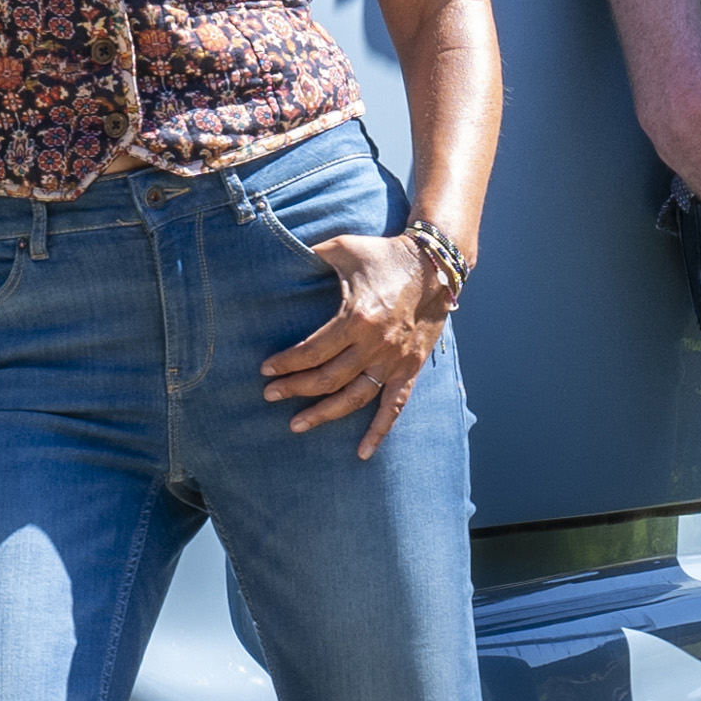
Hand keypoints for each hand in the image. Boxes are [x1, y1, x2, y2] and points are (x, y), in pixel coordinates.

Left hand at [269, 231, 454, 448]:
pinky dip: (379, 431)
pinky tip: (363, 452)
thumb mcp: (344, 247)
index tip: (266, 370)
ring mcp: (393, 360)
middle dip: (294, 389)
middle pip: (327, 379)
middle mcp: (374, 345)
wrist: (435, 264)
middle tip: (270, 396)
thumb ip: (312, 254)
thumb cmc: (385, 254)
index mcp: (355, 318)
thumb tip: (281, 254)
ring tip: (296, 425)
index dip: (286, 363)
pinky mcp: (410, 368)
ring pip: (353, 399)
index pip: (312, 351)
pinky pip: (394, 406)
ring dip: (323, 414)